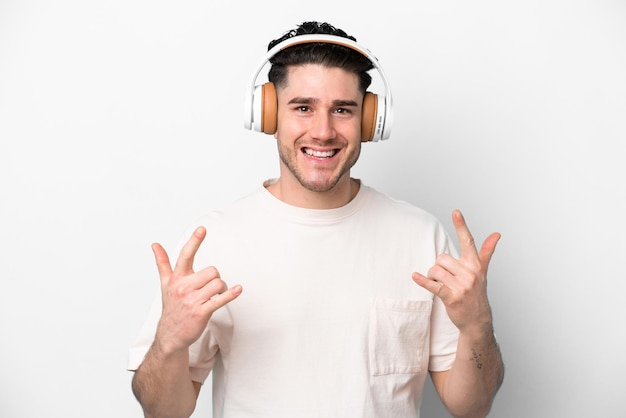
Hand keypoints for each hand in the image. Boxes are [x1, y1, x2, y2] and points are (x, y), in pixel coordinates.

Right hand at [152, 226, 241, 353]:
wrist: (171, 334)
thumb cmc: (172, 306)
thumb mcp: (165, 283)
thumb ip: (162, 262)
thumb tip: (155, 244)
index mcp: (176, 278)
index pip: (185, 255)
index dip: (194, 241)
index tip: (202, 229)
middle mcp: (183, 287)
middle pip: (212, 271)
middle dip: (215, 278)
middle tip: (209, 287)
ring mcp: (192, 300)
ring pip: (218, 283)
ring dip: (220, 289)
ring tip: (212, 296)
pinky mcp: (202, 312)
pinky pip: (220, 299)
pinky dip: (231, 294)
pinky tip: (238, 289)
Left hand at [412, 210, 499, 334]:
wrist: (477, 320)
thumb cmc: (477, 292)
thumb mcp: (482, 271)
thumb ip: (486, 251)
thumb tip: (496, 234)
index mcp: (475, 265)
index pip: (468, 241)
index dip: (461, 226)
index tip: (456, 212)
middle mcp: (470, 273)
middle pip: (442, 258)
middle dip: (439, 267)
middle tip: (447, 278)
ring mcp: (461, 286)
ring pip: (435, 270)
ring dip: (433, 277)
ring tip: (442, 285)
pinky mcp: (452, 297)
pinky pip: (433, 285)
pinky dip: (423, 281)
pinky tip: (415, 277)